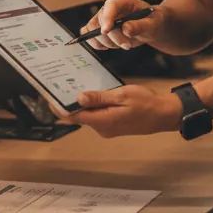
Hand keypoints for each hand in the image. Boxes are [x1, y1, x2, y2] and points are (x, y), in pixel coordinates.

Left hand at [64, 86, 182, 138]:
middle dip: (68, 102)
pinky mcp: (112, 125)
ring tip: (71, 84)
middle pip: (79, 116)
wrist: (164, 115)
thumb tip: (79, 98)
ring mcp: (107, 129)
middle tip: (58, 84)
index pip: (74, 117)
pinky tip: (90, 93)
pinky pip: (97, 115)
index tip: (48, 96)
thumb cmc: (145, 103)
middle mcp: (102, 128)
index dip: (59, 107)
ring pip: (88, 115)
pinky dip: (91, 105)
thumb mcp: (122, 96)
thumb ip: (100, 98)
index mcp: (103, 122)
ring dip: (80, 103)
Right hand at [80, 0, 160, 51]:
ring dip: (107, 42)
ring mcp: (103, 16)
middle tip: (128, 45)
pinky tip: (108, 46)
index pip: (111, 6)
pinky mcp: (99, 25)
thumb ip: (141, 26)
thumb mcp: (153, 25)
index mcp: (124, 0)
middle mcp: (111, 6)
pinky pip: (88, 33)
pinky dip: (95, 42)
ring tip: (124, 44)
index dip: (106, 18)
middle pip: (101, 21)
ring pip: (93, 29)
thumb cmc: (154, 23)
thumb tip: (126, 29)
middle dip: (113, 37)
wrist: (153, 27)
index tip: (106, 31)